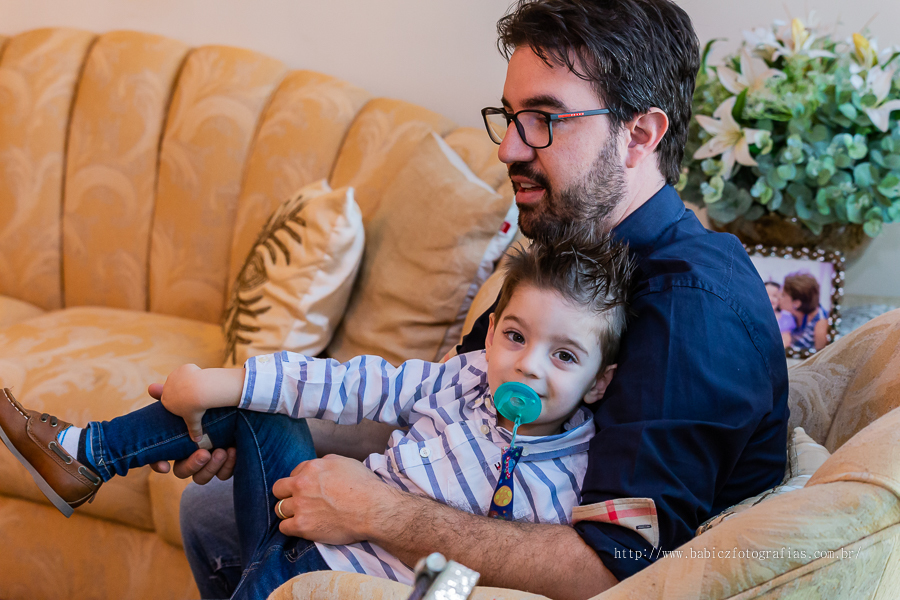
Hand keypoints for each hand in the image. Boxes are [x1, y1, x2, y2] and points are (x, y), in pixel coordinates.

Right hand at [147, 382, 236, 482]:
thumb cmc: (206, 406)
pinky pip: (223, 475)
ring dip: (211, 467)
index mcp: (176, 447)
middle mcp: (190, 459)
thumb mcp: (190, 400)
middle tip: (204, 453)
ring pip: (202, 478)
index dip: (158, 464)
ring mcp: (208, 465)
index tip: (164, 465)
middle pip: (182, 472)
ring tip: (222, 451)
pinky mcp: (225, 467)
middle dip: (193, 464)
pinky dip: (228, 466)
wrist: (238, 411)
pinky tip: (233, 451)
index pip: (159, 461)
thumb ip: (170, 395)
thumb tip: (152, 388)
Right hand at [154, 364, 209, 440]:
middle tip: (194, 393)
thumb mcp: (194, 420)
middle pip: (173, 388)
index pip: (169, 400)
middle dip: (181, 390)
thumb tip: (197, 441)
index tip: (188, 402)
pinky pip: (188, 370)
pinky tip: (200, 377)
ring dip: (187, 380)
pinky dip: (193, 372)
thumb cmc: (196, 408)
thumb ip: (194, 430)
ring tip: (198, 386)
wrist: (200, 390)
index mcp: (166, 401)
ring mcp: (174, 377)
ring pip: (180, 378)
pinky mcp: (182, 368)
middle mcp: (167, 388)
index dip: (178, 400)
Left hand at [271, 455, 397, 544]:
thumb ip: (326, 462)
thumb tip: (317, 466)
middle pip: (278, 489)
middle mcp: (302, 484)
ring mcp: (300, 505)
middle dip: (286, 495)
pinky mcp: (302, 525)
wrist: (373, 510)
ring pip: (279, 509)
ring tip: (302, 516)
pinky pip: (284, 528)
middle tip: (299, 502)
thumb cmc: (364, 486)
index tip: (308, 490)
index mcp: (312, 467)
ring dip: (289, 512)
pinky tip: (302, 527)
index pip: (294, 473)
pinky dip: (291, 528)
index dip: (300, 482)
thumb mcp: (345, 462)